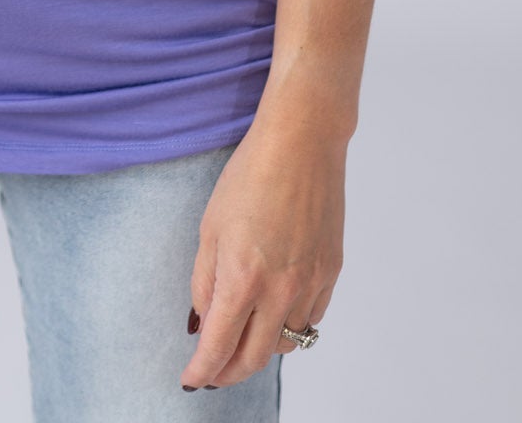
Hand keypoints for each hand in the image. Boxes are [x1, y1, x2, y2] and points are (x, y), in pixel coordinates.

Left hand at [180, 109, 345, 391]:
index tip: (191, 379)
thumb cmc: (249, 175)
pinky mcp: (331, 273)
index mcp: (242, 277)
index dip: (202, 370)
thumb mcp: (210, 226)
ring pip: (285, 343)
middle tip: (213, 371)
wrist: (302, 142)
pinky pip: (310, 318)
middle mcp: (280, 290)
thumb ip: (204, 281)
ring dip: (260, 348)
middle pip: (254, 358)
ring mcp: (310, 284)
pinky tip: (274, 312)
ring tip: (242, 338)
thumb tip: (203, 323)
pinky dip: (289, 325)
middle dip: (229, 372)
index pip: (219, 346)